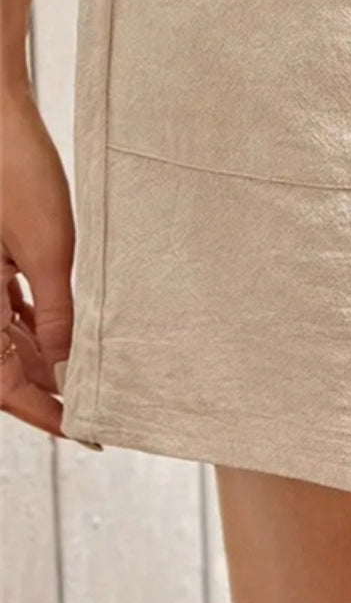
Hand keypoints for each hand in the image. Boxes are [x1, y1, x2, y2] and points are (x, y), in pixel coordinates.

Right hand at [1, 75, 74, 435]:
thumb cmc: (15, 171)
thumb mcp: (49, 248)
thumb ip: (54, 312)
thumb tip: (62, 365)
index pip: (3, 384)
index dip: (43, 412)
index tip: (81, 431)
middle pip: (2, 364)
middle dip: (43, 390)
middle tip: (90, 409)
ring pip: (4, 336)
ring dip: (41, 358)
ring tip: (88, 374)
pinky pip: (6, 304)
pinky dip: (34, 323)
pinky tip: (66, 331)